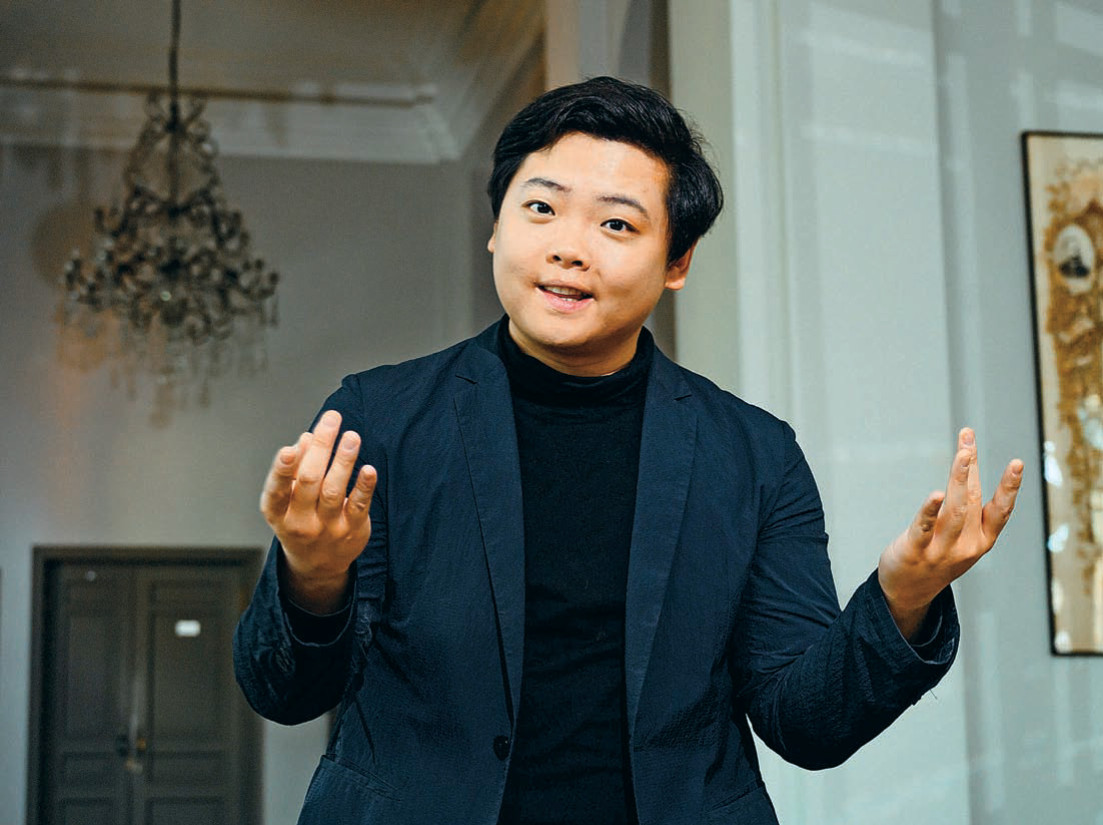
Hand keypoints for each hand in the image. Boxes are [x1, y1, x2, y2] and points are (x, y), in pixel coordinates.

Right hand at [260, 410, 376, 612]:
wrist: (317, 565)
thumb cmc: (301, 519)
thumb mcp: (288, 499)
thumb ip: (297, 469)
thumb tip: (307, 438)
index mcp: (277, 512)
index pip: (276, 490)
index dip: (282, 470)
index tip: (289, 449)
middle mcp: (300, 522)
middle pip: (310, 481)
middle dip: (321, 447)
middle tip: (332, 419)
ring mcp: (327, 528)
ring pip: (334, 491)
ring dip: (343, 461)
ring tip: (352, 436)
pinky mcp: (351, 530)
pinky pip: (358, 506)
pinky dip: (364, 487)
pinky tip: (369, 469)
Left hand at [877, 427, 1022, 639]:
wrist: (910, 593)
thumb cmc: (938, 555)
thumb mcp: (960, 534)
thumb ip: (965, 502)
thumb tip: (967, 457)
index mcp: (982, 540)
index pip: (999, 510)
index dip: (1009, 487)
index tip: (1017, 463)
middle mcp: (967, 546)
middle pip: (971, 500)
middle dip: (970, 467)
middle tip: (968, 440)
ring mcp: (942, 550)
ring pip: (954, 509)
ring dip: (958, 479)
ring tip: (962, 454)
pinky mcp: (916, 551)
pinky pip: (924, 527)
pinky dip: (930, 510)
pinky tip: (935, 495)